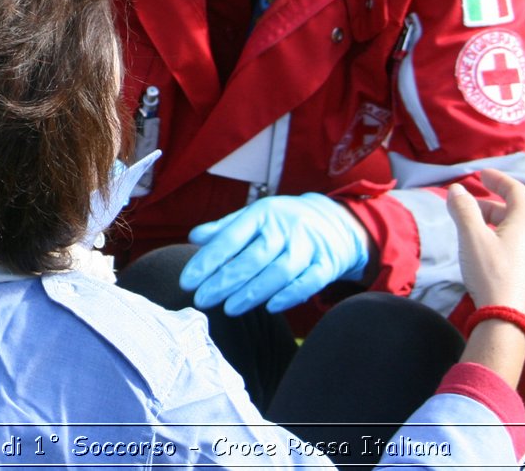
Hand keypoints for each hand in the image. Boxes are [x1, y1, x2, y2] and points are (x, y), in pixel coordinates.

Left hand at [179, 193, 369, 314]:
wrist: (337, 220)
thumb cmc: (285, 222)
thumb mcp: (255, 216)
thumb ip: (225, 228)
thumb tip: (194, 236)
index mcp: (262, 214)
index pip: (231, 238)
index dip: (207, 260)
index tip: (187, 281)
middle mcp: (285, 228)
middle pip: (253, 258)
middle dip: (225, 281)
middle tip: (202, 300)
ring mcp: (308, 245)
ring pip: (280, 272)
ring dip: (253, 293)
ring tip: (229, 309)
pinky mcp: (327, 263)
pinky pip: (309, 281)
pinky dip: (290, 295)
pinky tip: (270, 307)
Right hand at [446, 169, 524, 320]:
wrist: (508, 321)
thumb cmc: (490, 274)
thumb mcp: (471, 237)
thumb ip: (463, 209)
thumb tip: (457, 189)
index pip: (516, 190)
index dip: (498, 179)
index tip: (482, 174)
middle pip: (518, 212)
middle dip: (493, 205)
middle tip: (470, 206)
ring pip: (521, 234)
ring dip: (500, 225)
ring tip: (478, 232)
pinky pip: (523, 252)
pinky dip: (506, 244)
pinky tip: (493, 257)